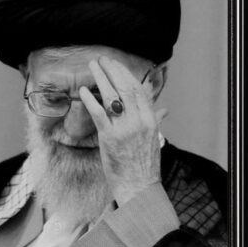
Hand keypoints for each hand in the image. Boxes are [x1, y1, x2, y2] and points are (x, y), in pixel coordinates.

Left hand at [78, 56, 166, 205]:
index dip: (126, 74)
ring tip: (92, 67)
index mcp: (150, 119)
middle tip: (101, 60)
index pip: (138, 90)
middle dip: (112, 71)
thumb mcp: (154, 139)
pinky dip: (90, 100)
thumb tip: (164, 110)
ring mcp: (124, 129)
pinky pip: (99, 114)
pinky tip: (83, 91)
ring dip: (101, 79)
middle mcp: (139, 121)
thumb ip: (157, 120)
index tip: (115, 64)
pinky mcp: (110, 138)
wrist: (139, 186)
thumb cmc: (145, 165)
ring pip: (112, 97)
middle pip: (125, 88)